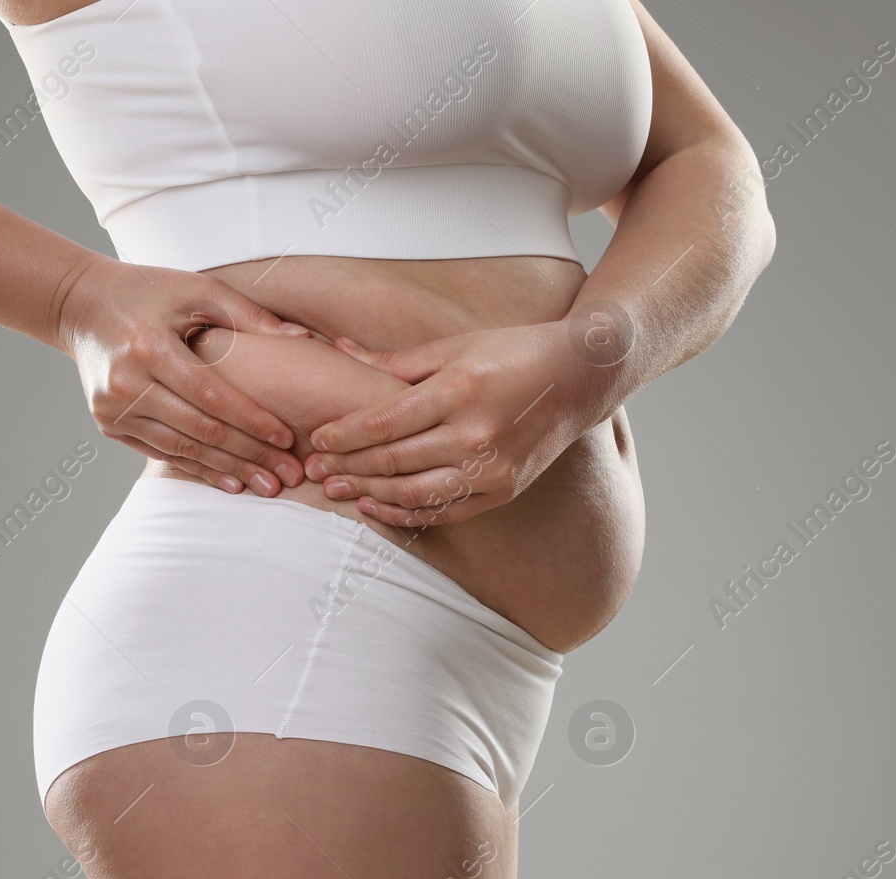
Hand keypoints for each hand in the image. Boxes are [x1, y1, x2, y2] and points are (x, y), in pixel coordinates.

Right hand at [55, 254, 311, 494]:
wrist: (81, 305)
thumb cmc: (149, 292)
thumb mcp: (196, 290)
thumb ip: (248, 315)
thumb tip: (302, 339)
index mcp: (148, 347)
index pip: (211, 394)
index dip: (251, 420)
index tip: (286, 439)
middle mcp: (125, 383)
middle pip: (199, 429)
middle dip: (248, 455)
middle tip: (287, 476)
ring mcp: (111, 409)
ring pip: (181, 448)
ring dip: (227, 470)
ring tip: (266, 486)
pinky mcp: (108, 425)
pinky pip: (161, 453)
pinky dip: (197, 468)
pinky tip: (228, 481)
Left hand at [303, 320, 592, 525]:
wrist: (580, 379)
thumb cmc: (514, 353)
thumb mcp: (455, 346)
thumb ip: (396, 361)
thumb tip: (340, 352)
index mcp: (459, 390)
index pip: (385, 421)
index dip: (345, 435)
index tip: (318, 441)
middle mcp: (475, 433)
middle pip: (393, 460)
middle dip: (348, 466)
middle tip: (315, 471)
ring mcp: (492, 467)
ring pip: (414, 492)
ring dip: (370, 494)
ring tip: (339, 491)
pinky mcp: (503, 490)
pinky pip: (444, 510)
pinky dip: (407, 513)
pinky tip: (379, 507)